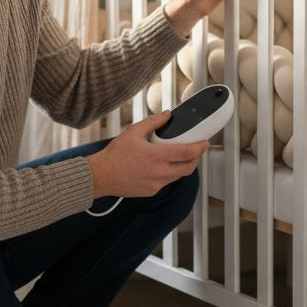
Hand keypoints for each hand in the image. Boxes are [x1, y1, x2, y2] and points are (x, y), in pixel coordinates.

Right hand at [85, 111, 208, 198]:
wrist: (101, 176)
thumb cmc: (115, 154)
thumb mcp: (133, 132)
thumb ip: (153, 122)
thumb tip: (167, 115)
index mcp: (156, 156)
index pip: (187, 153)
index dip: (200, 148)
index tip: (205, 143)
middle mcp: (159, 172)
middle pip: (188, 168)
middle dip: (196, 158)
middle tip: (196, 150)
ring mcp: (156, 184)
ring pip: (178, 176)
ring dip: (183, 166)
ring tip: (178, 156)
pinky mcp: (151, 191)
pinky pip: (167, 182)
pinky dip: (169, 173)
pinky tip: (162, 165)